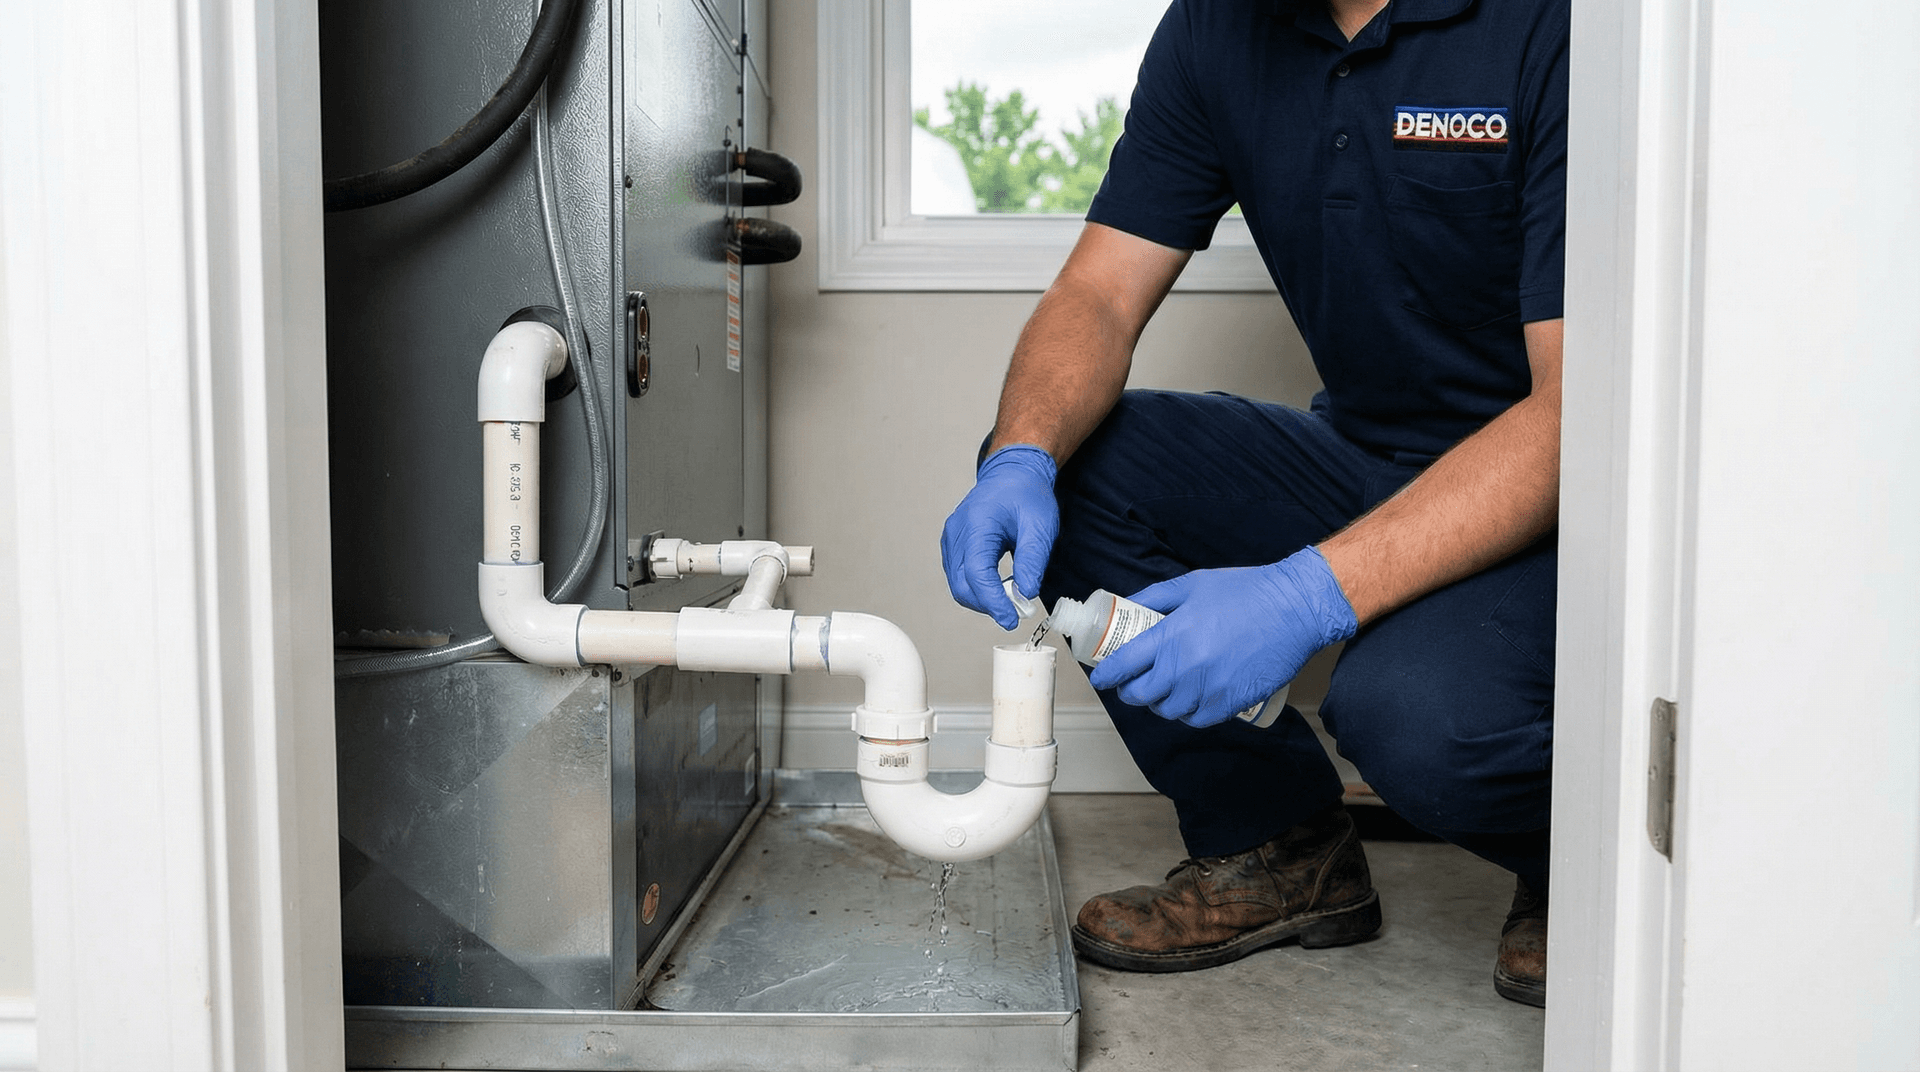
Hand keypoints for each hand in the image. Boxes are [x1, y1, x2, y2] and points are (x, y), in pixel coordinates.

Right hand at [940, 445, 1058, 628]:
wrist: (1013, 473)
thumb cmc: (1026, 494)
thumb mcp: (1040, 525)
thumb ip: (1032, 560)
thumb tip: (1026, 592)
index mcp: (977, 524)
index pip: (976, 574)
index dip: (992, 602)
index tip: (1011, 619)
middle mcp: (957, 532)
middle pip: (961, 585)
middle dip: (987, 605)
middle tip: (1015, 612)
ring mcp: (952, 538)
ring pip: (958, 583)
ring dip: (982, 598)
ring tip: (1011, 598)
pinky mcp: (954, 545)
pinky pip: (959, 575)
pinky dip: (977, 587)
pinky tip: (999, 586)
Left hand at [1087, 546, 1357, 726]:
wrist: (1295, 608)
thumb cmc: (1245, 591)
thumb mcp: (1191, 584)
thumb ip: (1155, 596)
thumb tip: (1128, 605)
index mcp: (1172, 635)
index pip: (1124, 665)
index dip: (1107, 676)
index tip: (1101, 678)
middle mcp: (1186, 667)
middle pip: (1141, 695)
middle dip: (1130, 692)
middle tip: (1131, 685)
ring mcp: (1209, 689)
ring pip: (1168, 711)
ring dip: (1159, 703)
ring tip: (1161, 691)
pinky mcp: (1232, 703)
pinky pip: (1198, 720)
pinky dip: (1187, 713)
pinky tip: (1188, 701)